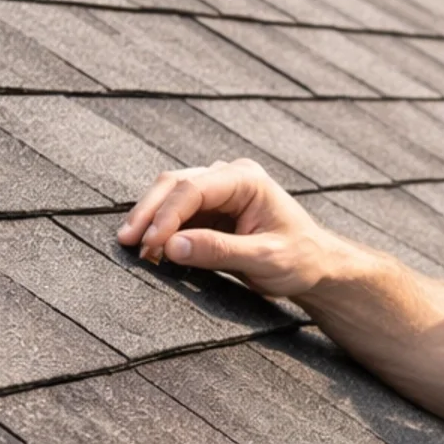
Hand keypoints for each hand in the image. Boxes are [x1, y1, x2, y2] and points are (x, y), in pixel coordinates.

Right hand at [117, 159, 340, 297]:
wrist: (315, 266)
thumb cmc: (300, 259)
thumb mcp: (265, 259)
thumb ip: (220, 251)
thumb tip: (171, 246)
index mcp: (247, 180)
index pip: (194, 189)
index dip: (167, 215)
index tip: (151, 243)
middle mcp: (229, 177)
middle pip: (174, 185)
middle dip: (149, 213)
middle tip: (127, 242)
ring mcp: (217, 192)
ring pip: (169, 196)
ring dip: (149, 221)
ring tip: (135, 250)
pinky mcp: (209, 211)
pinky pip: (176, 215)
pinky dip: (160, 231)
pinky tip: (150, 252)